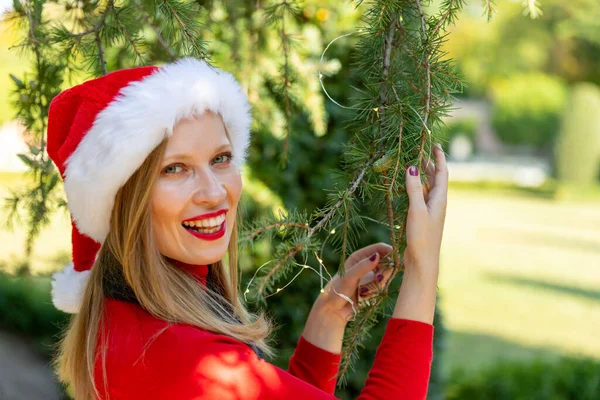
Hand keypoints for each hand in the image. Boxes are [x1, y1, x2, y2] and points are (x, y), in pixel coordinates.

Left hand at [312, 243, 393, 324]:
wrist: (334, 309)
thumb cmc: (338, 290)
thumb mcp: (350, 277)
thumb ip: (364, 266)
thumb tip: (377, 256)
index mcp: (358, 257)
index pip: (378, 248)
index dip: (388, 251)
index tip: (396, 259)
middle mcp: (365, 264)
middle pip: (385, 262)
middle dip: (384, 272)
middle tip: (378, 279)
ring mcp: (369, 276)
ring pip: (384, 276)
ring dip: (377, 284)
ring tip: (364, 291)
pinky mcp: (372, 287)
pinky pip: (381, 287)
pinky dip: (374, 291)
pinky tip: (363, 295)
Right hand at [402, 143, 447, 280]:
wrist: (423, 261)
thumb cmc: (422, 237)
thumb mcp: (416, 210)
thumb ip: (414, 189)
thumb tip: (411, 167)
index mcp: (439, 199)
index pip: (442, 173)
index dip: (439, 158)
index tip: (436, 144)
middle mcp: (437, 203)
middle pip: (435, 178)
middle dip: (429, 164)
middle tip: (421, 150)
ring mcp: (430, 210)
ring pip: (427, 187)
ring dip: (422, 175)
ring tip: (414, 164)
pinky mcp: (422, 218)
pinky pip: (421, 196)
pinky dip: (415, 187)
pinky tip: (409, 187)